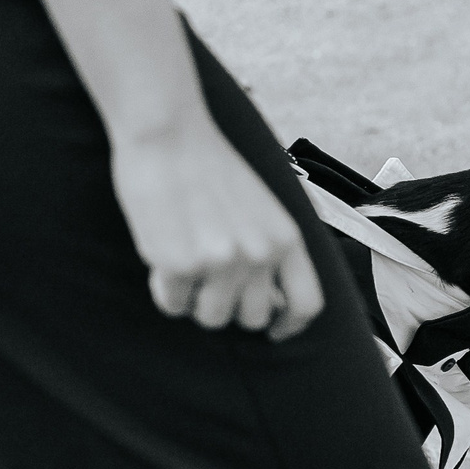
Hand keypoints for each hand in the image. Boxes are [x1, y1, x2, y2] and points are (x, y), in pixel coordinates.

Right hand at [110, 116, 324, 339]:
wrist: (169, 135)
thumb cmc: (210, 168)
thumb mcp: (263, 208)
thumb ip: (272, 250)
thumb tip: (272, 301)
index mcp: (286, 238)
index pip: (307, 304)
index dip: (290, 326)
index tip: (274, 333)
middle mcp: (261, 254)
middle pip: (253, 319)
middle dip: (230, 308)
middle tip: (208, 281)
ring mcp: (222, 262)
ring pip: (212, 319)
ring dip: (195, 302)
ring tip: (185, 264)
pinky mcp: (181, 265)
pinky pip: (174, 305)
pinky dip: (165, 289)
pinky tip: (162, 256)